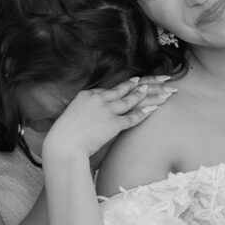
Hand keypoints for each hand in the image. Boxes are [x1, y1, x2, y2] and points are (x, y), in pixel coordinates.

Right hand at [43, 75, 173, 159]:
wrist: (64, 144)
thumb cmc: (65, 135)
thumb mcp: (72, 117)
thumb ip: (84, 113)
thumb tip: (89, 116)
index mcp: (87, 94)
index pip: (110, 89)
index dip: (125, 85)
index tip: (136, 82)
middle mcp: (98, 98)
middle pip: (125, 89)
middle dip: (143, 84)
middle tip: (157, 79)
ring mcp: (106, 110)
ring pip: (131, 100)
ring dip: (148, 95)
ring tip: (161, 91)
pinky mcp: (112, 124)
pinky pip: (132, 117)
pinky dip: (144, 112)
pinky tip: (154, 108)